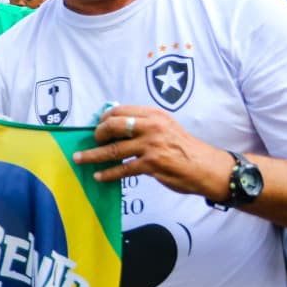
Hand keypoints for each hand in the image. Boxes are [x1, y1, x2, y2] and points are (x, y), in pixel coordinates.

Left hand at [73, 105, 232, 199]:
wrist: (207, 167)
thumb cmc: (183, 148)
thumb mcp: (165, 127)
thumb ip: (144, 125)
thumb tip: (114, 128)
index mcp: (153, 114)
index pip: (119, 111)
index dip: (103, 119)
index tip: (97, 127)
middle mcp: (151, 127)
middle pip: (112, 126)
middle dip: (97, 134)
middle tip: (91, 142)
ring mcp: (151, 146)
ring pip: (113, 150)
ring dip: (93, 155)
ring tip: (80, 159)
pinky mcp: (151, 164)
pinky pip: (122, 169)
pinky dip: (108, 173)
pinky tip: (99, 176)